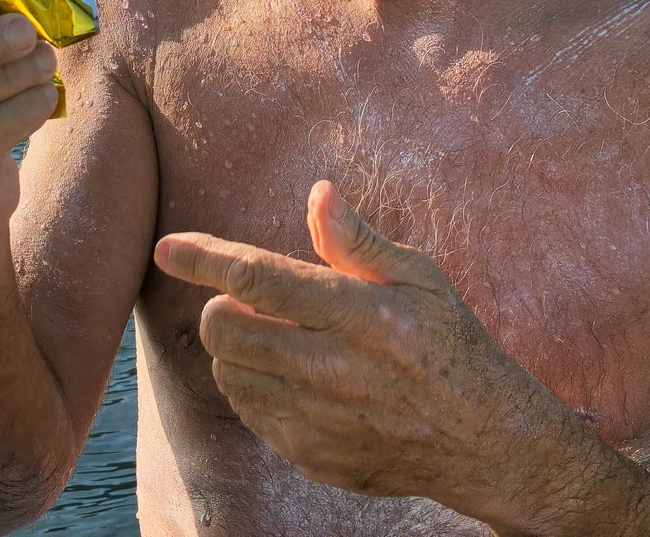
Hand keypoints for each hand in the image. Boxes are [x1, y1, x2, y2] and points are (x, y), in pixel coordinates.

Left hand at [154, 180, 544, 507]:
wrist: (482, 440)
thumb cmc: (449, 342)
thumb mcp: (419, 277)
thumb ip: (357, 240)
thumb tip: (318, 193)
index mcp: (358, 313)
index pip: (259, 278)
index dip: (205, 258)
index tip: (167, 246)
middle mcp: (331, 368)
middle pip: (225, 329)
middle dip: (222, 304)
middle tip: (255, 299)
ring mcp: (318, 419)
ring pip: (229, 372)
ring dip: (237, 347)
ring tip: (282, 337)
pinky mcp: (311, 455)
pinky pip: (249, 413)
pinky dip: (254, 386)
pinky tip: (293, 375)